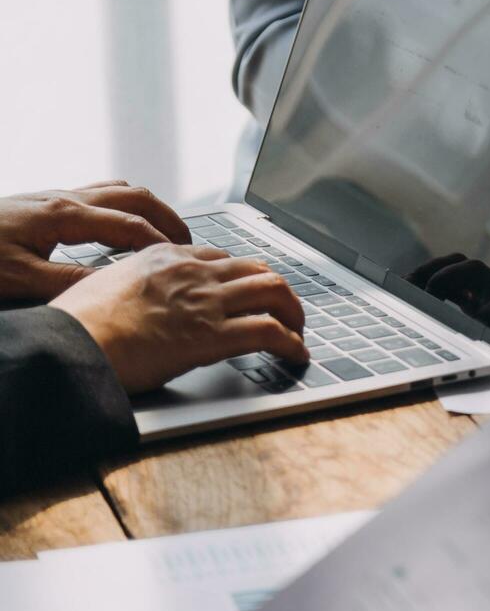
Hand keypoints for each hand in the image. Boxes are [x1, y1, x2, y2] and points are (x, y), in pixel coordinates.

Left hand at [0, 182, 190, 300]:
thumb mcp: (21, 280)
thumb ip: (74, 281)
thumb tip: (120, 284)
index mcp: (64, 216)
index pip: (131, 227)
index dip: (162, 245)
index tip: (185, 264)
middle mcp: (64, 198)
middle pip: (136, 197)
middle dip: (168, 218)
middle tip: (189, 244)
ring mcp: (54, 196)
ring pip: (119, 189)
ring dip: (149, 207)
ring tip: (164, 232)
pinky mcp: (44, 202)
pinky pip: (99, 192)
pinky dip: (124, 205)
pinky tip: (120, 224)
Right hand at [51, 244, 307, 392]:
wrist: (70, 344)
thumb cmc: (77, 324)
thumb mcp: (107, 285)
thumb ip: (137, 285)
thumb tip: (141, 300)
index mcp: (165, 256)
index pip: (221, 257)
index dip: (243, 276)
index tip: (250, 289)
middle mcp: (192, 272)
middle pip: (256, 269)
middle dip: (278, 288)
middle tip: (286, 307)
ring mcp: (206, 301)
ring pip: (273, 291)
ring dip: (294, 311)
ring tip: (298, 329)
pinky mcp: (214, 335)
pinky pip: (269, 331)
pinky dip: (291, 342)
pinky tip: (296, 353)